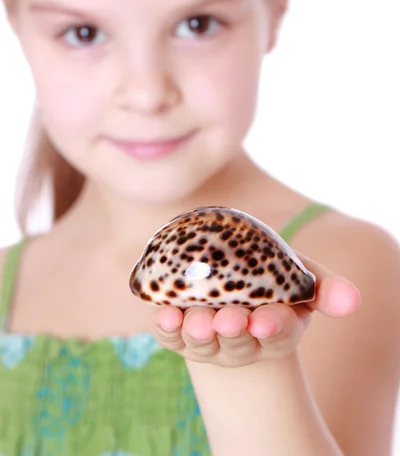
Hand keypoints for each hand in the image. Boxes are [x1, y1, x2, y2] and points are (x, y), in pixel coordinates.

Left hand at [152, 253, 360, 366]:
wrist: (231, 288)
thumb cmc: (270, 278)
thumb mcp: (300, 278)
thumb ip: (324, 287)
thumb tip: (353, 300)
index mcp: (275, 326)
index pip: (278, 331)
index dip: (273, 327)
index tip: (265, 320)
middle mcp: (242, 340)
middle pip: (237, 341)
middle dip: (233, 331)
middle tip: (229, 319)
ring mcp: (209, 340)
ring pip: (203, 342)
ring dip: (197, 332)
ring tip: (195, 320)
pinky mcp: (179, 334)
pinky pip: (171, 335)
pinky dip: (166, 327)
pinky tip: (163, 315)